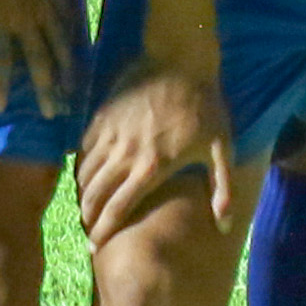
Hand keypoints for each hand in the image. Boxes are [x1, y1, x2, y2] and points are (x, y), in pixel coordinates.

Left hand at [0, 0, 81, 121]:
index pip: (0, 60)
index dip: (0, 86)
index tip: (0, 108)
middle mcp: (25, 15)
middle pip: (40, 61)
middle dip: (47, 90)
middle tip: (53, 113)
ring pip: (61, 42)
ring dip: (67, 69)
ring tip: (73, 90)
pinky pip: (71, 14)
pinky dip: (75, 33)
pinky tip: (81, 45)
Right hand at [76, 43, 235, 239]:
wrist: (181, 58)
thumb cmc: (206, 105)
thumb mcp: (222, 148)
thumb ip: (222, 189)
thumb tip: (223, 226)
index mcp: (152, 168)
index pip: (118, 209)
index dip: (103, 231)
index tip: (96, 247)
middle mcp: (125, 155)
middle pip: (95, 195)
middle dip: (87, 217)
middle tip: (87, 231)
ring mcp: (111, 134)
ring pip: (85, 172)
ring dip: (82, 193)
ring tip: (84, 206)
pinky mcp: (103, 116)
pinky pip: (84, 147)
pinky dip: (82, 164)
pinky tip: (86, 172)